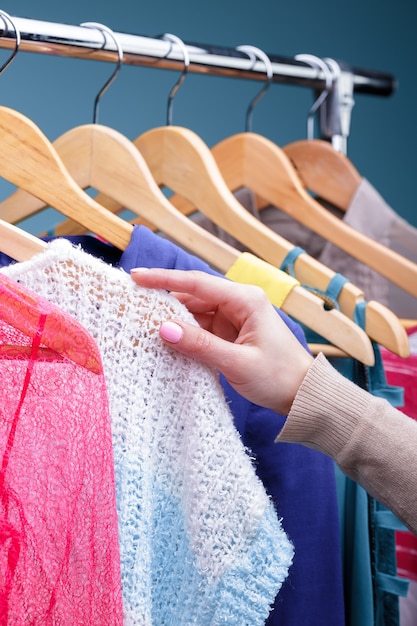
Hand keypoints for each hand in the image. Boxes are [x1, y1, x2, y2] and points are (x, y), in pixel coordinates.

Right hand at [131, 268, 312, 414]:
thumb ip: (200, 345)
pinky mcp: (230, 333)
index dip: (164, 279)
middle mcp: (239, 303)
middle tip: (132, 307)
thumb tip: (163, 328)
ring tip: (143, 326)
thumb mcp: (237, 363)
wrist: (303, 395)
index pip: (197, 283)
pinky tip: (167, 340)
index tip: (136, 276)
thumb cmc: (279, 377)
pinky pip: (201, 328)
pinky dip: (184, 333)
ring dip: (173, 319)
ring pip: (194, 312)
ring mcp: (234, 318)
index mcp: (245, 300)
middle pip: (193, 295)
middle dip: (164, 301)